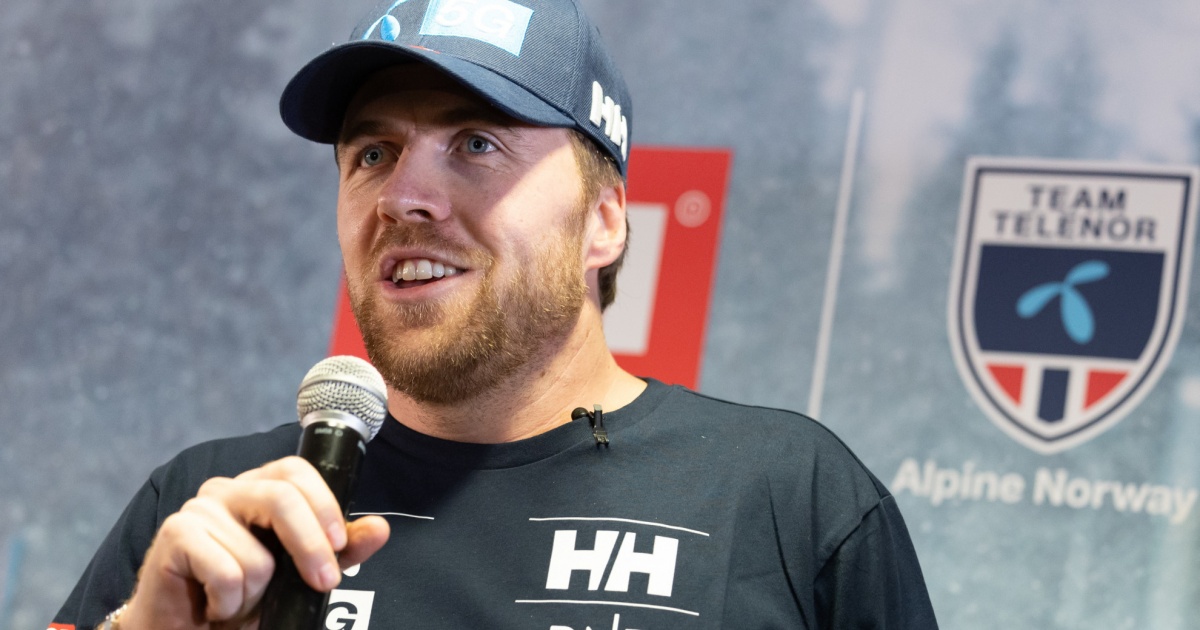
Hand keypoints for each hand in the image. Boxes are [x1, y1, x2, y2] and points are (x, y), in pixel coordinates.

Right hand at [116, 456, 389, 629]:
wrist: (187, 628)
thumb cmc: (239, 596)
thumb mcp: (299, 574)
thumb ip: (339, 550)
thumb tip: (380, 528)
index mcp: (258, 488)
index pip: (297, 471)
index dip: (324, 505)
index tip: (339, 546)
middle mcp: (228, 489)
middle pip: (281, 498)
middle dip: (310, 546)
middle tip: (323, 583)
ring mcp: (199, 509)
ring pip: (256, 555)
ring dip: (255, 594)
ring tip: (237, 600)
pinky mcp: (174, 534)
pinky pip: (226, 573)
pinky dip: (228, 602)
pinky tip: (214, 605)